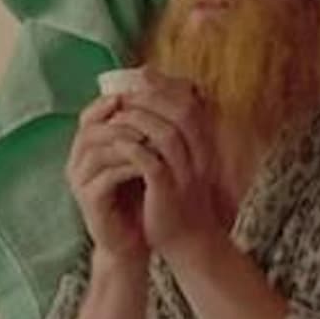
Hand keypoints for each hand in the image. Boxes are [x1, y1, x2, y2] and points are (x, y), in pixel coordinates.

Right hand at [65, 95, 148, 268]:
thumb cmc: (137, 197)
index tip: (136, 97)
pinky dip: (128, 166)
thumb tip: (155, 100)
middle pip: (90, 130)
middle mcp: (76, 163)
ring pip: (96, 150)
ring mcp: (80, 182)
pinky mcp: (89, 201)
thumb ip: (137, 133)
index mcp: (85, 149)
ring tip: (152, 137)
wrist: (131, 241)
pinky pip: (105, 176)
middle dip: (120, 121)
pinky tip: (150, 163)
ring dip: (125, 141)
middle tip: (148, 116)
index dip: (109, 104)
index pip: (89, 117)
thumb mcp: (137, 160)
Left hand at [109, 74, 228, 261]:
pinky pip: (152, 163)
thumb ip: (168, 134)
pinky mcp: (169, 192)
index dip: (165, 86)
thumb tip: (150, 104)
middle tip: (123, 94)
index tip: (140, 77)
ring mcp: (186, 173)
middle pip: (181, 112)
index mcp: (203, 145)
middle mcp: (200, 155)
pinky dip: (133, 149)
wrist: (188, 241)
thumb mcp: (178, 162)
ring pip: (167, 134)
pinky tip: (117, 143)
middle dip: (150, 97)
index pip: (190, 103)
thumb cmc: (176, 196)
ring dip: (138, 120)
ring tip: (116, 117)